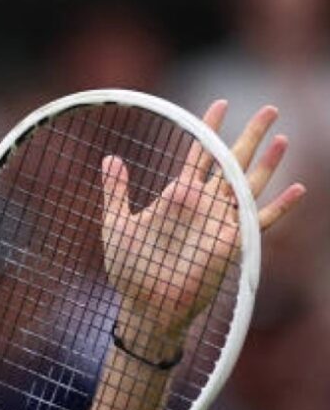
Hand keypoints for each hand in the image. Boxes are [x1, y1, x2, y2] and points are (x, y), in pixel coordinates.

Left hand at [100, 101, 305, 350]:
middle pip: (232, 162)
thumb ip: (116, 191)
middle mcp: (204, 205)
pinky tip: (299, 189)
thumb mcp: (116, 224)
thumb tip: (110, 157)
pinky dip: (279, 207)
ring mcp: (220, 223)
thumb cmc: (130, 269)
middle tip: (270, 108)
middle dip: (249, 136)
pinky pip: (261, 222)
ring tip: (283, 138)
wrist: (146, 305)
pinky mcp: (232, 244)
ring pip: (250, 185)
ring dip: (267, 163)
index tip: (221, 104)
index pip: (199, 155)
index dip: (210, 129)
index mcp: (178, 196)